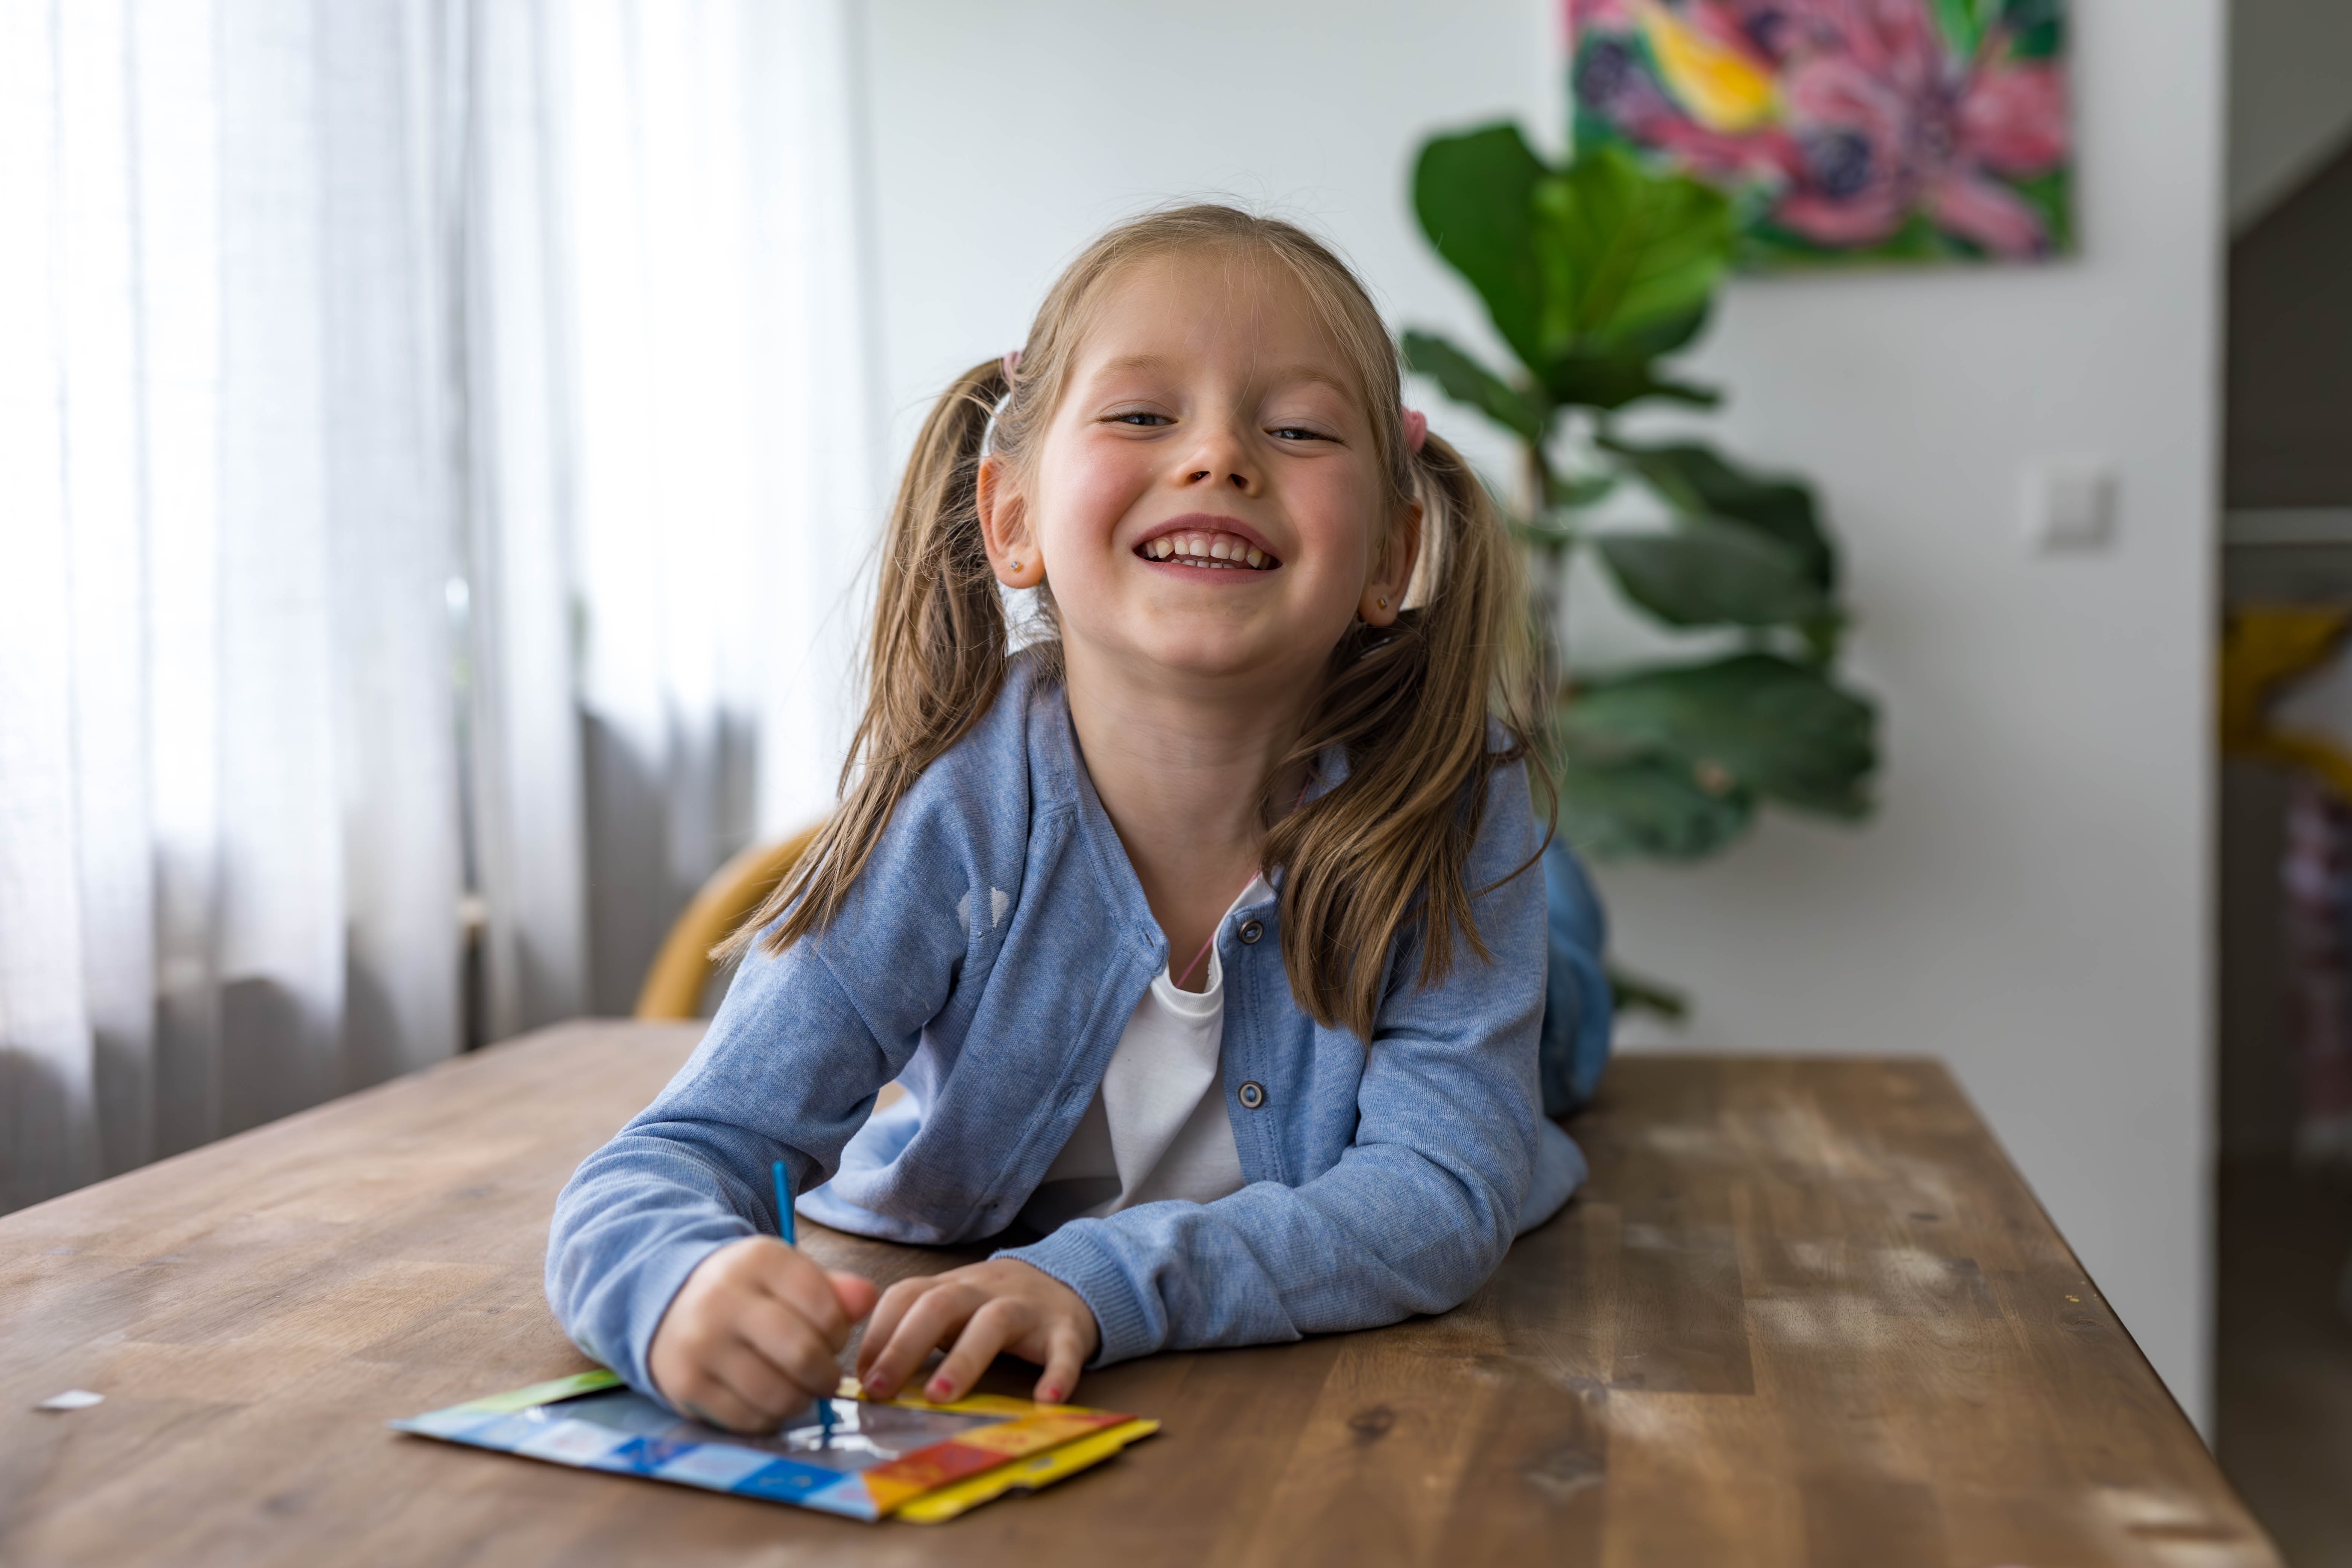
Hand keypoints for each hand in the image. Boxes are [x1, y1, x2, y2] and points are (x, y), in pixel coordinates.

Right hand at [648, 1236, 878, 1431]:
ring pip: (776, 1394)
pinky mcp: (685, 1384)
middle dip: (826, 1375)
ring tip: (799, 1390)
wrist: (667, 1304)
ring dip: (800, 1400)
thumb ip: (832, 1290)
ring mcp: (700, 1343)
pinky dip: (769, 1418)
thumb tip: (867, 1298)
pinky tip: (768, 1402)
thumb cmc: (745, 1292)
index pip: (824, 1305)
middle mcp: (723, 1298)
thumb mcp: (786, 1276)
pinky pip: (747, 1419)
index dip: (839, 1331)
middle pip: (802, 1353)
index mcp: (759, 1259)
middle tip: (826, 1377)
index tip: (833, 1339)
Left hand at [856, 1259, 1099, 1406]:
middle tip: (881, 1389)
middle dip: (905, 1345)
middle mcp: (984, 1291)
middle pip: (941, 1304)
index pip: (905, 1296)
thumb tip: (868, 1378)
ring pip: (994, 1322)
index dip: (878, 1332)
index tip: (861, 1375)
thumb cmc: (994, 1306)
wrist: (1067, 1281)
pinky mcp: (1066, 1329)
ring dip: (964, 1359)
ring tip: (940, 1397)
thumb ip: (916, 1329)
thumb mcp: (952, 1307)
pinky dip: (1058, 1373)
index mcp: (951, 1287)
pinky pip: (1063, 1349)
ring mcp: (1027, 1308)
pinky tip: (1046, 1400)